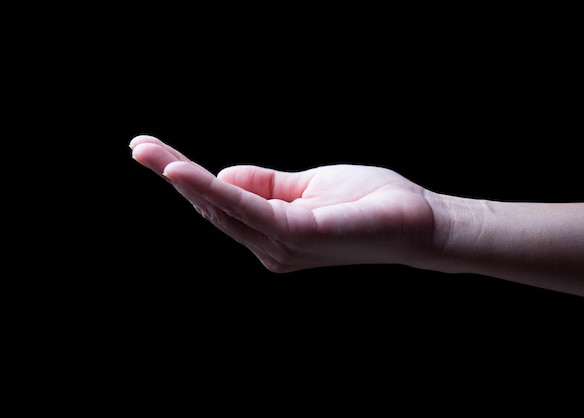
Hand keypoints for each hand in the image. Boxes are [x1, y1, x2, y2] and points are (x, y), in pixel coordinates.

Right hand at [130, 135, 436, 271]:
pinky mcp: (297, 235)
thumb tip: (225, 173)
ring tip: (146, 151)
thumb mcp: (306, 186)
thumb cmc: (369, 202)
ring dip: (182, 178)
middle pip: (212, 208)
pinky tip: (182, 172)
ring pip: (222, 208)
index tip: (152, 151)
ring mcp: (281, 246)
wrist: (419, 220)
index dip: (188, 179)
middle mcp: (270, 247)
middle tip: (137, 146)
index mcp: (272, 233)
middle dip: (173, 175)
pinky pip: (246, 209)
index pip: (222, 204)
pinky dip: (212, 190)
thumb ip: (265, 184)